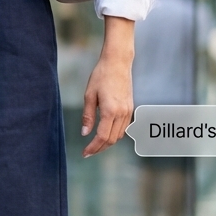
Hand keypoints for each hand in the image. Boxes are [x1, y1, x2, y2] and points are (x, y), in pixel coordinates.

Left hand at [81, 17, 133, 157]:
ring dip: (107, 142)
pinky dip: (114, 134)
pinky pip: (124, 128)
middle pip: (112, 140)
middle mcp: (122, 113)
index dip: (93, 147)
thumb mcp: (89, 95)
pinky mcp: (131, 108)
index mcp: (110, 111)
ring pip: (119, 135)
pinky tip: (105, 134)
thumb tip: (85, 134)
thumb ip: (87, 116)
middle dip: (100, 148)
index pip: (102, 137)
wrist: (118, 63)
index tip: (85, 153)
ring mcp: (128, 111)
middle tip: (88, 152)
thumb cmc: (101, 76)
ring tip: (95, 145)